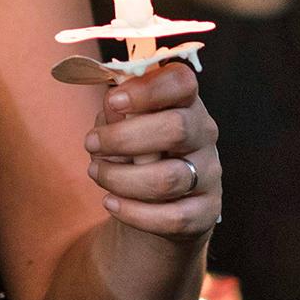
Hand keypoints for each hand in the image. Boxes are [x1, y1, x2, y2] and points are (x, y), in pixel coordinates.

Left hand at [83, 63, 220, 243]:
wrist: (158, 203)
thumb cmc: (137, 150)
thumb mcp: (124, 124)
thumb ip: (119, 110)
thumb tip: (113, 101)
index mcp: (185, 102)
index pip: (183, 82)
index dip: (149, 89)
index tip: (114, 100)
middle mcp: (204, 134)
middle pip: (177, 128)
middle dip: (124, 138)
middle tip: (90, 143)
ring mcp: (209, 174)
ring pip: (169, 178)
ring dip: (121, 177)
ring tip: (95, 171)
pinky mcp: (206, 212)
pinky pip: (173, 218)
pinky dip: (133, 212)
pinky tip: (110, 202)